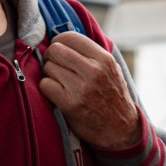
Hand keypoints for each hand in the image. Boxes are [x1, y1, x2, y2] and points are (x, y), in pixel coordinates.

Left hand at [40, 31, 140, 148]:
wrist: (120, 129)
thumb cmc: (112, 96)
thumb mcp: (111, 69)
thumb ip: (92, 54)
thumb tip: (63, 39)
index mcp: (104, 59)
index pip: (70, 37)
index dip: (59, 41)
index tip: (59, 49)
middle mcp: (93, 71)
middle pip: (56, 50)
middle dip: (51, 57)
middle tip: (55, 65)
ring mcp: (81, 88)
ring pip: (48, 67)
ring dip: (49, 74)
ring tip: (59, 81)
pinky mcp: (70, 104)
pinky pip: (45, 85)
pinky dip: (47, 88)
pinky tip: (56, 92)